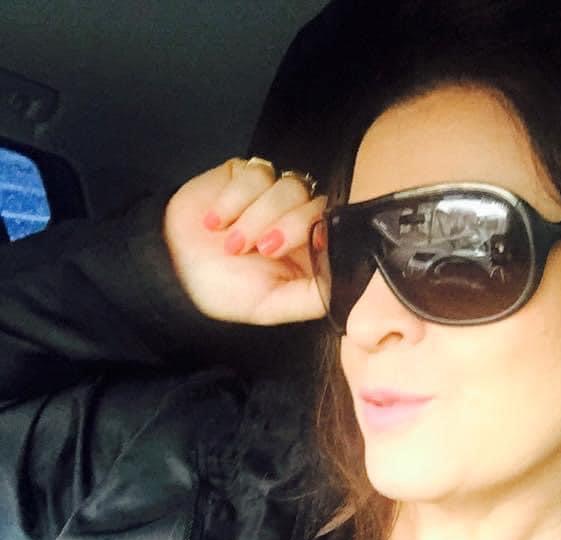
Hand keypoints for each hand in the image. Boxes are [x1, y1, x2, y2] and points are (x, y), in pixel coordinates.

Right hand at [163, 157, 327, 324]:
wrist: (171, 267)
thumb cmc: (223, 290)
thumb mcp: (272, 306)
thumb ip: (313, 297)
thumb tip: (349, 288)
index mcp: (309, 252)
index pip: (335, 229)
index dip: (325, 231)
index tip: (312, 242)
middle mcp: (296, 220)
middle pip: (314, 203)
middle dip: (287, 225)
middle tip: (260, 249)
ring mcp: (273, 195)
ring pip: (289, 185)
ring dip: (258, 214)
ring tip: (231, 242)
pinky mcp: (247, 175)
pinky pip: (257, 172)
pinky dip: (236, 198)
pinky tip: (216, 220)